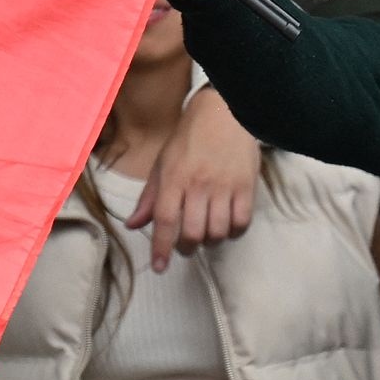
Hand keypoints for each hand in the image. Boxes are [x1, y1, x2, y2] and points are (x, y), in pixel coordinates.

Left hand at [127, 86, 257, 271]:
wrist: (223, 111)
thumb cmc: (189, 139)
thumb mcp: (162, 163)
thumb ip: (150, 197)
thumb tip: (133, 225)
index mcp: (174, 177)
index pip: (165, 220)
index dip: (161, 248)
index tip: (159, 267)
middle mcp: (199, 183)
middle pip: (193, 232)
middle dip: (186, 247)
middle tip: (185, 245)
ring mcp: (224, 185)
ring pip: (218, 231)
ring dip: (210, 241)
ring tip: (205, 234)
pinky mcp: (246, 185)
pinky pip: (241, 222)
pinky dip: (233, 231)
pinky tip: (226, 225)